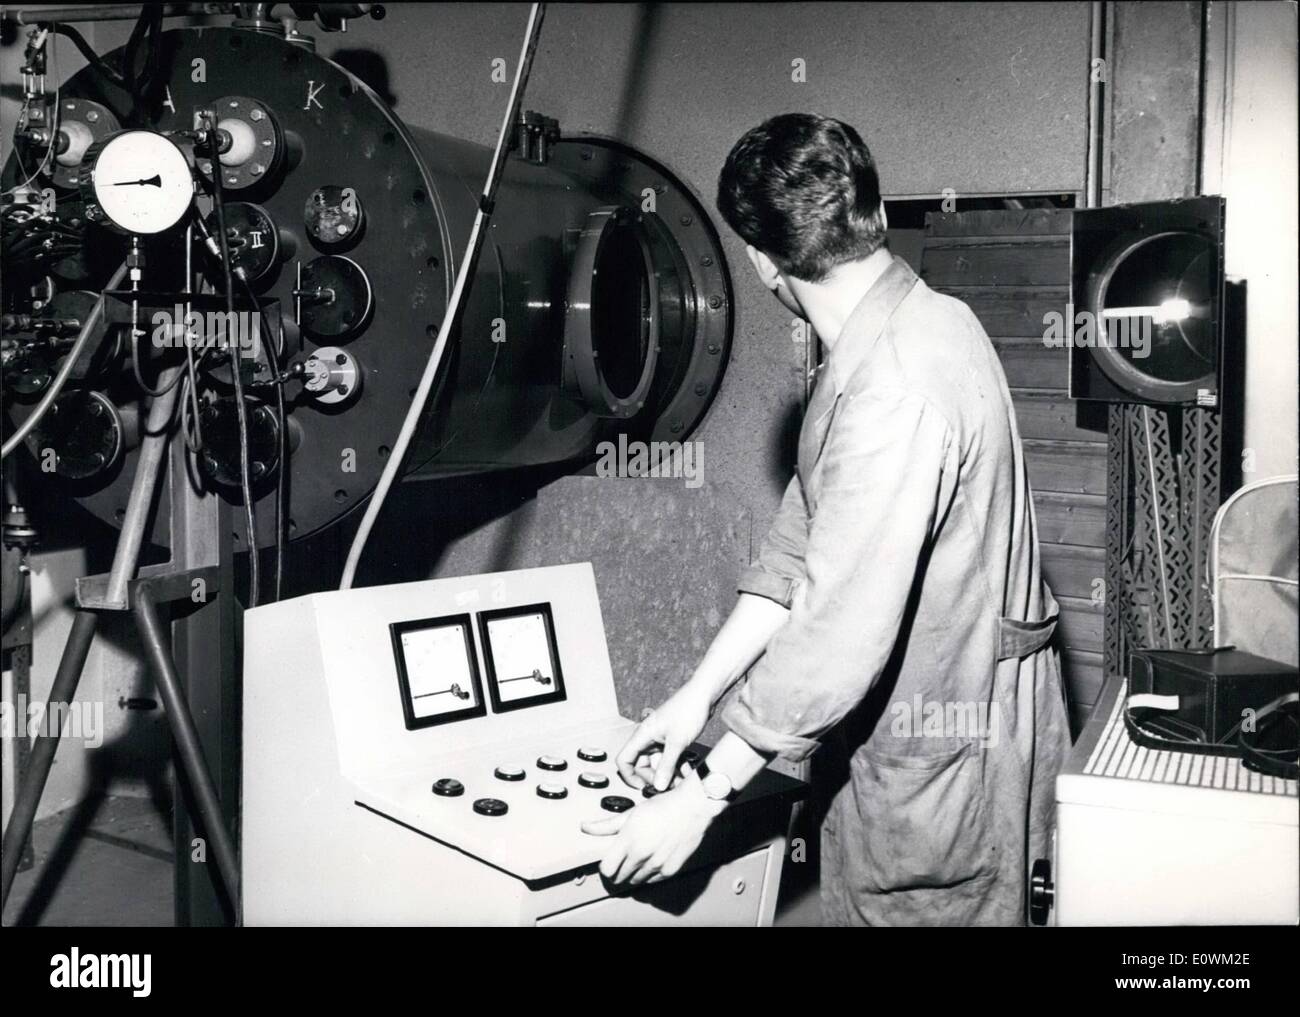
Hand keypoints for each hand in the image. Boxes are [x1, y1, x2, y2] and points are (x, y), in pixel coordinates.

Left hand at [580, 775, 725, 883]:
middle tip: (621, 863)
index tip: (608, 862)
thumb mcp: (631, 813)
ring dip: (633, 874)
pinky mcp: (670, 870)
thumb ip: (607, 825)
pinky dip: (649, 875)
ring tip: (637, 861)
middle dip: (617, 871)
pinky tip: (651, 862)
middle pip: (619, 877)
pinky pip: (652, 881)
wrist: (692, 808)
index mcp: (628, 841)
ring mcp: (656, 865)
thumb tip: (585, 827)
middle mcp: (641, 855)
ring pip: (636, 881)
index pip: (607, 869)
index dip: (606, 866)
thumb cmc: (662, 807)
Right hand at [617, 682, 710, 791]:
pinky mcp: (671, 739)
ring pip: (658, 763)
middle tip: (669, 786)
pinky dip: (676, 766)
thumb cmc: (688, 710)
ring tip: (681, 781)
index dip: (629, 776)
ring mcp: (660, 738)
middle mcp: (648, 737)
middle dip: (654, 778)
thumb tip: (658, 786)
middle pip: (641, 764)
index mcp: (643, 735)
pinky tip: (687, 771)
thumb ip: (667, 766)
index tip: (643, 787)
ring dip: (668, 774)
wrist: (704, 694)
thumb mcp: (677, 742)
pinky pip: (669, 758)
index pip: (624, 759)